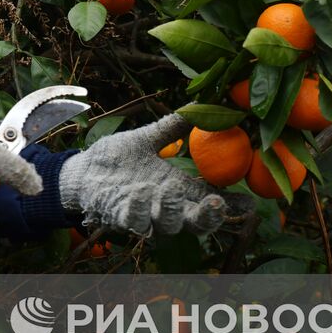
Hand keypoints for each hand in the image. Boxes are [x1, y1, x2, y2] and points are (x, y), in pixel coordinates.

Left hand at [58, 114, 251, 236]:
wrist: (81, 170)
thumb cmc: (116, 159)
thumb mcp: (147, 139)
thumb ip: (173, 128)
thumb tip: (199, 105)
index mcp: (176, 190)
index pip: (209, 203)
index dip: (230, 207)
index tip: (250, 205)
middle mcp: (164, 208)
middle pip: (195, 224)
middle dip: (209, 218)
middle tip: (217, 203)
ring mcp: (143, 215)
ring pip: (167, 226)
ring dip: (172, 210)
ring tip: (170, 189)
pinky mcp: (120, 217)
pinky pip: (134, 222)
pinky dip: (140, 211)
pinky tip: (142, 193)